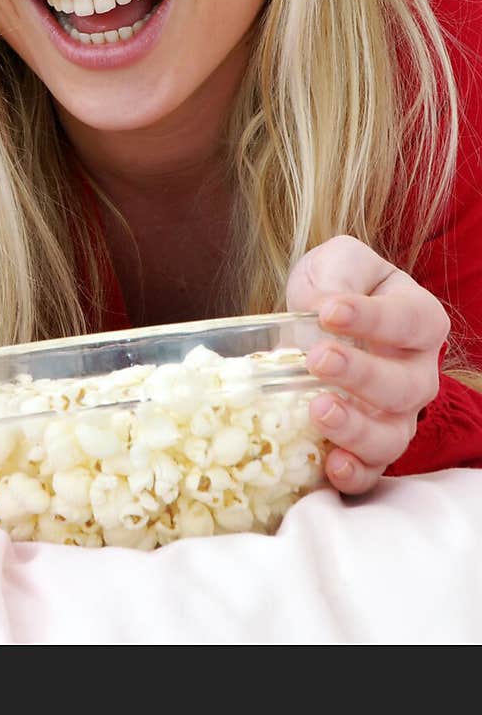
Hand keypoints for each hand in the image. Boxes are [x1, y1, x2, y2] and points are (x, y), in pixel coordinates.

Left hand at [286, 235, 448, 494]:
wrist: (317, 321)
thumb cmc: (337, 286)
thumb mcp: (337, 262)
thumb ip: (338, 274)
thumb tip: (325, 307)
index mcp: (420, 319)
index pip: (409, 322)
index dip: (372, 319)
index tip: (329, 312)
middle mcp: (418, 373)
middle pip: (406, 386)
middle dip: (362, 375)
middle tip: (318, 359)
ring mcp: (397, 415)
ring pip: (393, 436)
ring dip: (357, 430)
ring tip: (319, 410)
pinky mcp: (368, 447)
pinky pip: (373, 472)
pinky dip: (355, 474)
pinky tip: (330, 466)